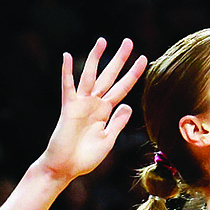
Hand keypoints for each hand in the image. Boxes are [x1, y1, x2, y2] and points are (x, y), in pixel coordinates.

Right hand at [36, 38, 147, 183]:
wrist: (65, 168)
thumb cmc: (85, 157)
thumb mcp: (109, 139)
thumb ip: (118, 122)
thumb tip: (128, 106)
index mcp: (105, 111)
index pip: (123, 88)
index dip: (133, 74)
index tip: (145, 59)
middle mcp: (94, 103)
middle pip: (110, 76)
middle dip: (120, 59)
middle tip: (129, 41)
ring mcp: (81, 104)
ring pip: (91, 76)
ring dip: (96, 58)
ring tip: (103, 40)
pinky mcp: (68, 108)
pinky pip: (68, 87)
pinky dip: (67, 72)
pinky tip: (68, 56)